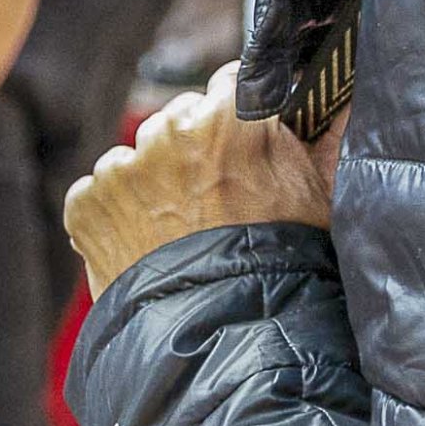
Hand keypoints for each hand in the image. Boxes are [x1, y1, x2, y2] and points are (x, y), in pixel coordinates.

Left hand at [65, 64, 337, 296]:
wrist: (223, 340)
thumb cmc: (283, 268)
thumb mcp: (319, 197)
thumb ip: (318, 140)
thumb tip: (338, 102)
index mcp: (229, 114)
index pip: (229, 85)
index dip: (236, 118)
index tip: (241, 145)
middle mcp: (168, 128)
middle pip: (177, 121)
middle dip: (191, 152)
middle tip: (214, 203)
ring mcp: (121, 166)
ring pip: (135, 159)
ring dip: (150, 186)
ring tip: (178, 236)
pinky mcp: (86, 203)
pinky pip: (99, 195)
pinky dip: (115, 217)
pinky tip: (146, 249)